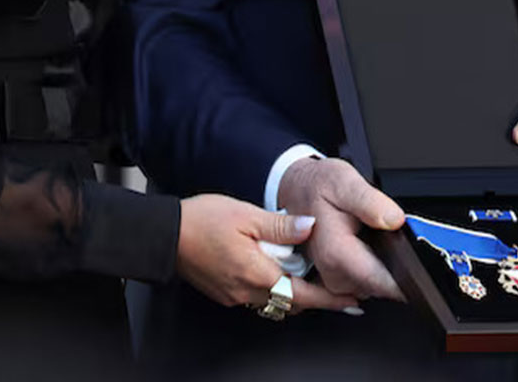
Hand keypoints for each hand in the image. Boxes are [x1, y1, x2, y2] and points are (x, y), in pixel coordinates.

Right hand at [176, 194, 358, 313]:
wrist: (165, 235)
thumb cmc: (201, 221)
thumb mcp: (246, 214)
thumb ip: (281, 225)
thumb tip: (310, 226)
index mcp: (257, 273)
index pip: (304, 295)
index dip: (331, 299)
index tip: (352, 299)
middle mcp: (247, 291)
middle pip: (292, 303)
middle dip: (315, 297)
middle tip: (336, 287)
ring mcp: (235, 295)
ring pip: (274, 302)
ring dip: (293, 293)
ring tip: (306, 276)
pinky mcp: (225, 293)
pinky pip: (257, 297)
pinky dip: (272, 288)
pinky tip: (272, 270)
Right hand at [276, 157, 405, 301]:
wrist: (296, 190)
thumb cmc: (317, 186)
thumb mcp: (344, 181)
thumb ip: (370, 202)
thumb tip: (394, 220)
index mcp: (334, 252)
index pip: (380, 283)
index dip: (404, 278)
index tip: (416, 265)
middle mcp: (331, 273)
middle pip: (381, 287)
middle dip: (394, 265)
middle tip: (387, 234)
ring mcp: (333, 281)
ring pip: (375, 287)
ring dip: (382, 265)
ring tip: (373, 235)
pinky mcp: (336, 281)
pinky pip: (366, 283)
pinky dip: (373, 266)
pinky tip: (367, 245)